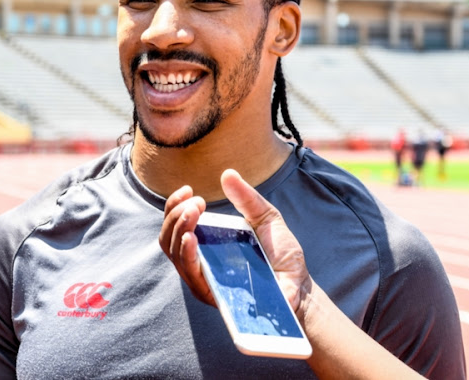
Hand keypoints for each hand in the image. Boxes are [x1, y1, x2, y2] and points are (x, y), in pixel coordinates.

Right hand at [159, 169, 310, 312]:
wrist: (300, 285)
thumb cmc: (281, 254)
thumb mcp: (265, 218)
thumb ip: (247, 198)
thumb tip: (227, 173)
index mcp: (205, 245)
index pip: (174, 226)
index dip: (174, 206)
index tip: (188, 190)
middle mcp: (199, 263)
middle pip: (167, 239)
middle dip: (175, 215)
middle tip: (196, 202)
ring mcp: (204, 280)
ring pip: (174, 254)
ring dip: (179, 229)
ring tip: (193, 211)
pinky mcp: (213, 294)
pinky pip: (191, 274)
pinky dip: (187, 253)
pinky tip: (191, 237)